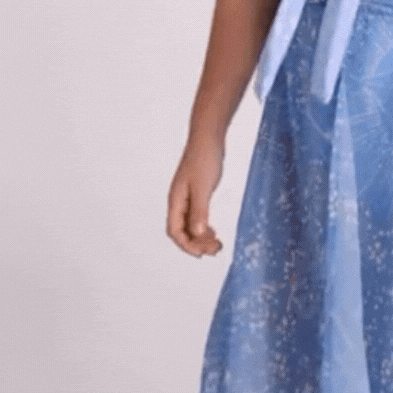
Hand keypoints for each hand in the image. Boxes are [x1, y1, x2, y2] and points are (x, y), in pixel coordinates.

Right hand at [166, 131, 225, 257]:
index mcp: (176, 200)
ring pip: (191, 225)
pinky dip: (204, 227)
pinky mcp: (196, 193)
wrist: (208, 138)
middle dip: (197, 243)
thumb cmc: (203, 159)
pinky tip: (213, 231)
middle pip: (182, 231)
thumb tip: (198, 233)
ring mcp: (187, 198)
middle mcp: (179, 201)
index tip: (201, 254)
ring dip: (202, 237)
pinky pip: (197, 217)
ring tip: (218, 245)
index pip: (175, 231)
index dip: (186, 245)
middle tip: (215, 250)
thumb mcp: (203, 186)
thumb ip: (200, 210)